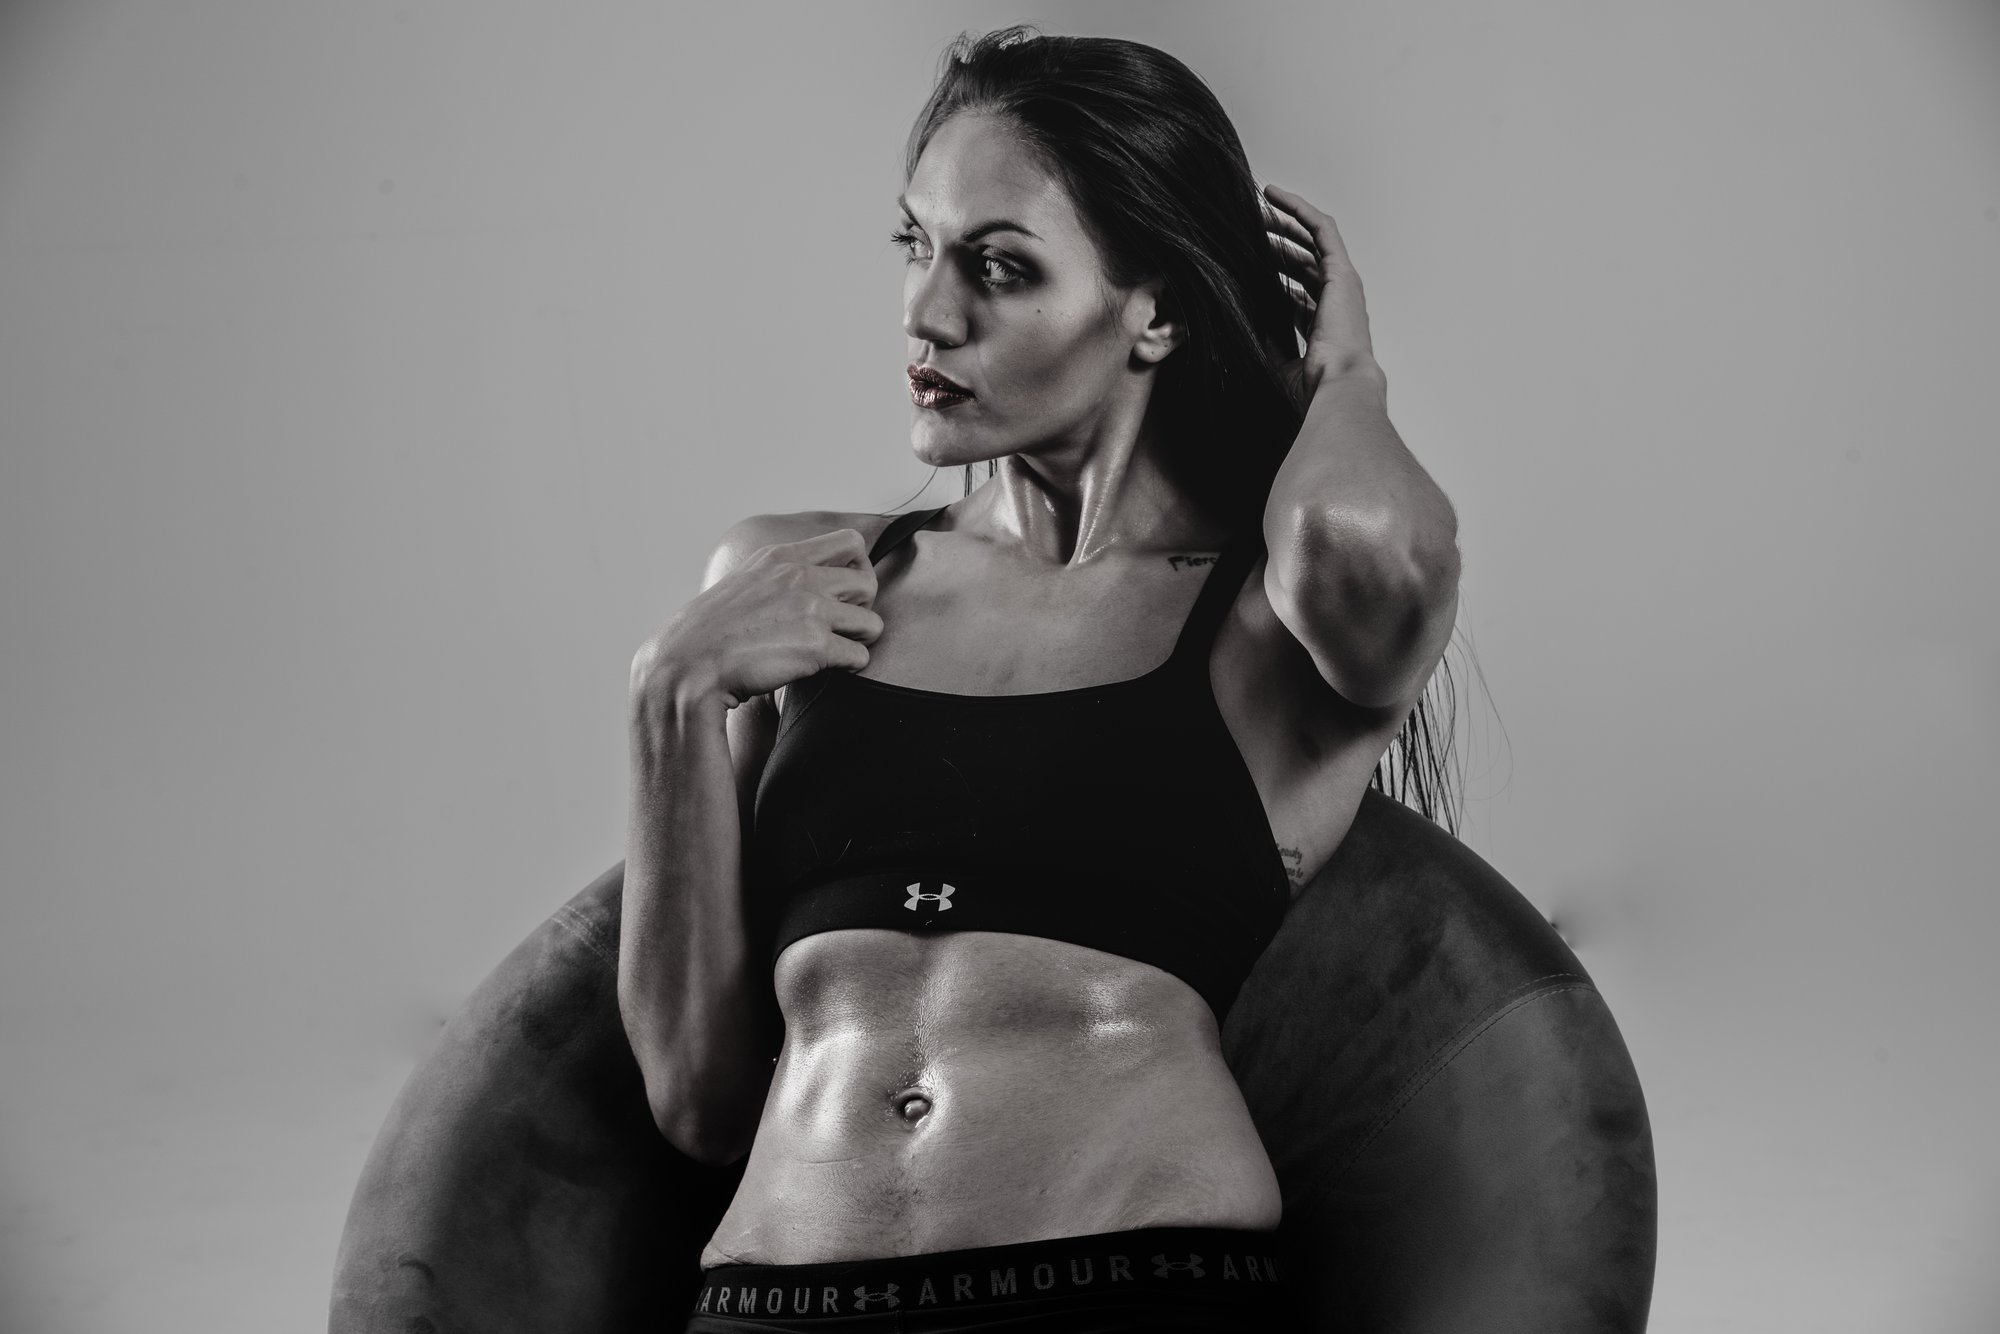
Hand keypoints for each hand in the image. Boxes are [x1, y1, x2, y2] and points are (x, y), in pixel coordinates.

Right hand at [630, 528, 882, 711]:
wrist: (688, 663)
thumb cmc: (711, 632)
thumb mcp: (745, 581)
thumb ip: (779, 576)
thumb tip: (809, 585)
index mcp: (783, 557)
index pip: (851, 543)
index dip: (857, 568)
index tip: (843, 591)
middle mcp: (800, 577)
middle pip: (868, 584)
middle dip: (862, 608)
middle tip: (844, 626)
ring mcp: (810, 610)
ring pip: (872, 623)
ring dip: (860, 639)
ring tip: (840, 650)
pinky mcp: (816, 646)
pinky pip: (860, 656)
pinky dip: (851, 666)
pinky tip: (831, 669)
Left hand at [1260, 182, 1382, 406]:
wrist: (1337, 388)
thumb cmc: (1314, 388)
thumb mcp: (1278, 363)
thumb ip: (1264, 341)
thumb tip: (1242, 323)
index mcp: (1324, 326)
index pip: (1297, 290)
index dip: (1273, 274)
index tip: (1245, 263)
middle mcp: (1336, 301)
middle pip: (1303, 261)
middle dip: (1275, 242)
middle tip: (1246, 230)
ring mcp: (1342, 284)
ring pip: (1310, 239)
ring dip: (1282, 222)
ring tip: (1254, 209)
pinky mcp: (1341, 271)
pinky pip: (1321, 228)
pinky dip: (1298, 209)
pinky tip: (1274, 196)